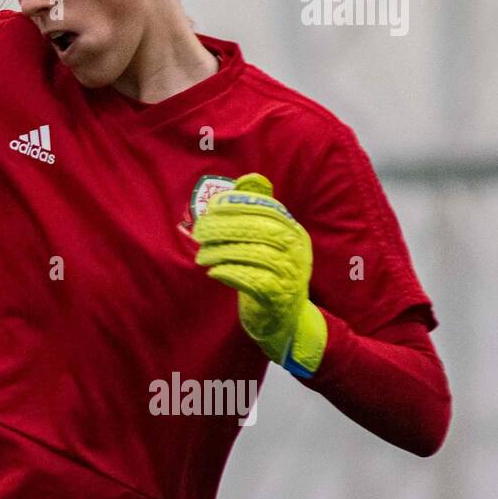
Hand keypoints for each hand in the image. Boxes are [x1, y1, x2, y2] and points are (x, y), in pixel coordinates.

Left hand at [192, 173, 327, 377]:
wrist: (283, 321)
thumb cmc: (267, 274)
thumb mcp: (265, 240)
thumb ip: (256, 209)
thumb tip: (250, 177)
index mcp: (294, 232)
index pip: (267, 209)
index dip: (237, 205)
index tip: (211, 208)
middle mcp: (298, 251)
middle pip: (261, 229)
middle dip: (225, 227)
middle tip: (199, 232)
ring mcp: (292, 275)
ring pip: (255, 254)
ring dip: (223, 251)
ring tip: (202, 254)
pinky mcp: (279, 298)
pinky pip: (254, 281)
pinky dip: (230, 273)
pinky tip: (214, 271)